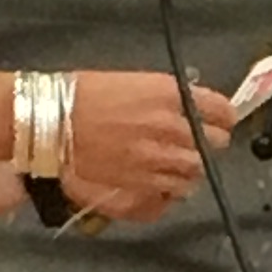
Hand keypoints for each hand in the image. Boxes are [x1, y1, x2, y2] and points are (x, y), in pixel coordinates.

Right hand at [60, 72, 232, 223]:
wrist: (48, 120)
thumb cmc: (80, 94)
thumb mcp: (133, 82)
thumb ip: (166, 97)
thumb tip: (189, 106)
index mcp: (169, 94)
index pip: (222, 110)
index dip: (223, 117)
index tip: (219, 120)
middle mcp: (170, 126)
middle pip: (216, 142)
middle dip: (208, 142)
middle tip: (196, 142)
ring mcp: (158, 156)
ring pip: (198, 169)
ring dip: (191, 166)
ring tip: (175, 162)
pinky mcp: (143, 181)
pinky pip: (176, 189)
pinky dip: (174, 185)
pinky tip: (162, 179)